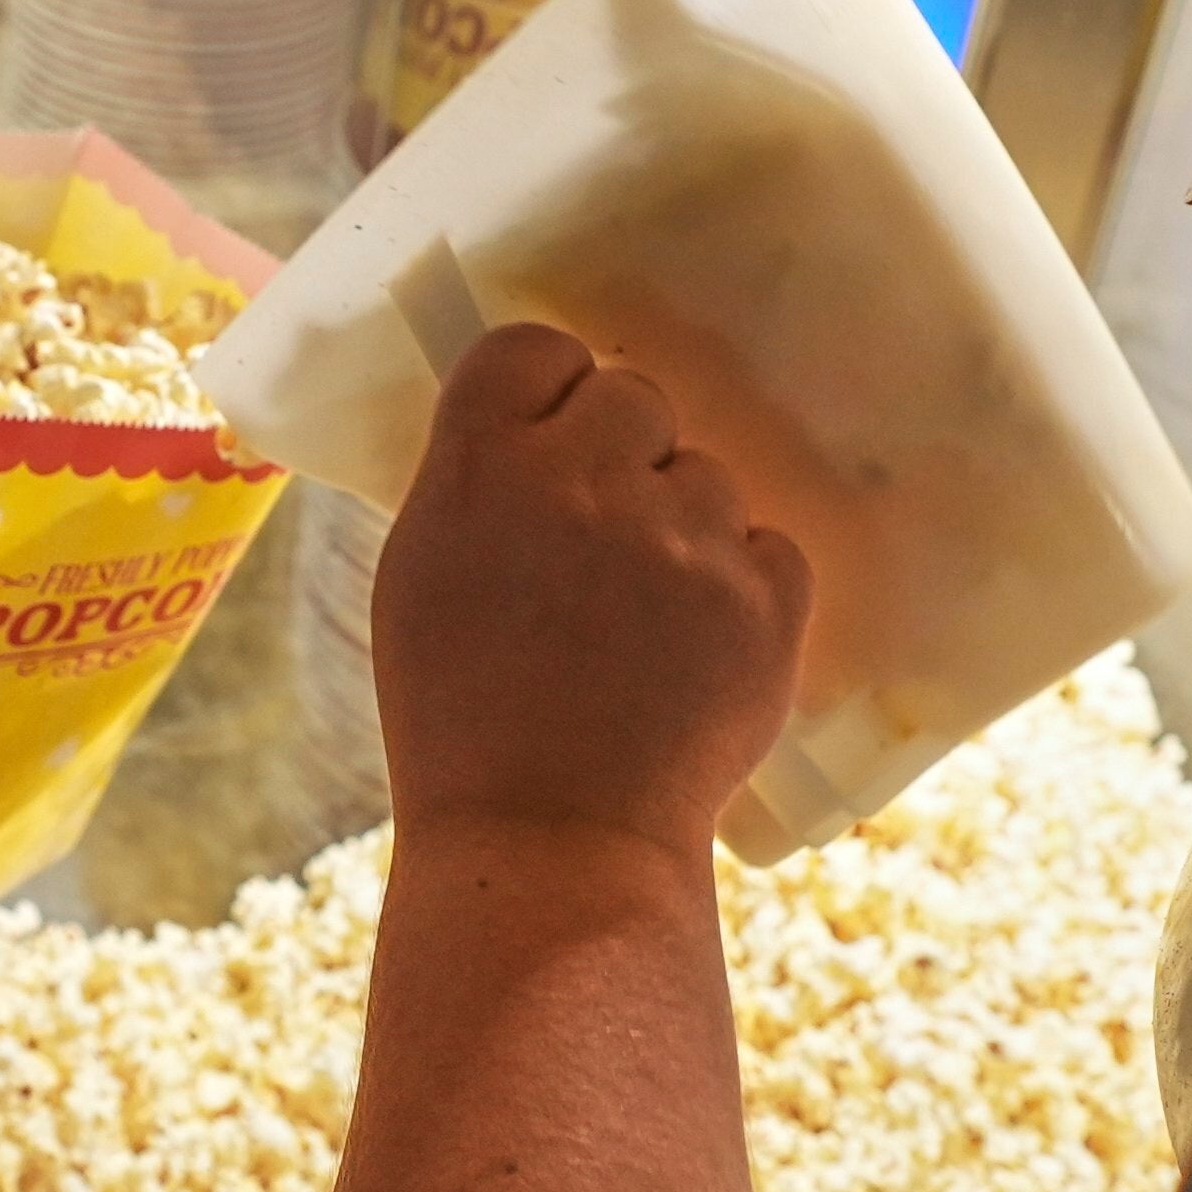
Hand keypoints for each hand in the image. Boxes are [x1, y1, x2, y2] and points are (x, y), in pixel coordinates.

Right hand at [367, 325, 811, 865]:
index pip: (535, 348)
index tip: (550, 441)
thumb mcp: (424, 579)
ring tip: (640, 627)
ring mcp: (684, 539)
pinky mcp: (762, 598)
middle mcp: (585, 482)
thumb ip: (480, 483)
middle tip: (598, 548)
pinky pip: (768, 546)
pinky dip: (742, 590)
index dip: (549, 391)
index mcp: (480, 468)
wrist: (552, 843)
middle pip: (633, 397)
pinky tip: (692, 653)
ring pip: (706, 477)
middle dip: (621, 459)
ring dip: (682, 531)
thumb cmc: (464, 721)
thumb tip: (541, 427)